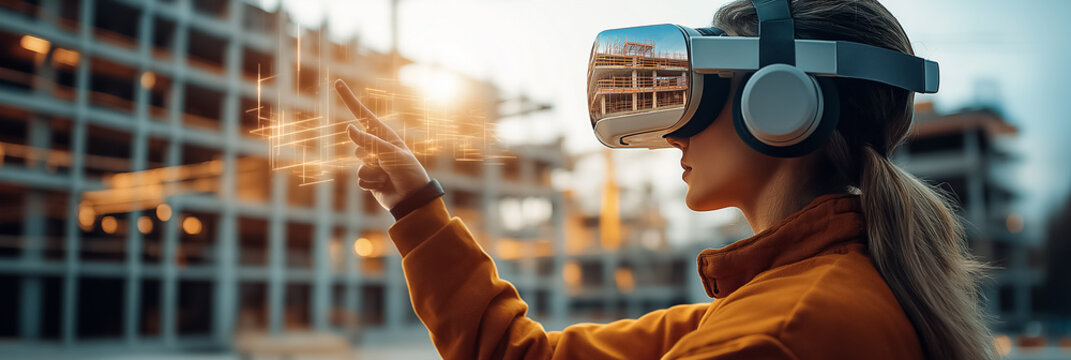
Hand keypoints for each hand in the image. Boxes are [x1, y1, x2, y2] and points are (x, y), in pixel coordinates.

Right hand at [334, 79, 430, 209]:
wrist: (413, 198)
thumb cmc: (407, 172)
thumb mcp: (390, 154)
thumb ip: (369, 141)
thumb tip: (349, 127)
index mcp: (384, 135)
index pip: (363, 115)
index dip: (349, 99)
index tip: (338, 83)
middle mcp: (376, 147)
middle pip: (358, 147)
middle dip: (371, 157)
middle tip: (388, 166)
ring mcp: (372, 163)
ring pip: (359, 165)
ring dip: (373, 173)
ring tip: (388, 177)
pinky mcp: (369, 178)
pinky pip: (359, 179)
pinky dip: (371, 184)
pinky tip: (383, 186)